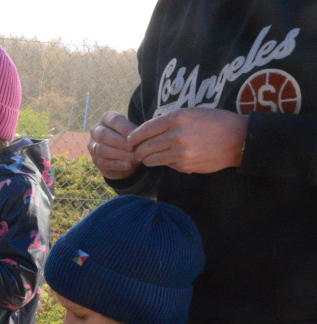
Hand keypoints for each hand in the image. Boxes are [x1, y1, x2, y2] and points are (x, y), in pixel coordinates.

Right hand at [89, 112, 138, 178]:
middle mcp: (96, 130)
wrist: (126, 156)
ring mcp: (93, 146)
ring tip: (132, 157)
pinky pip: (104, 162)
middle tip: (132, 148)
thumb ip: (134, 134)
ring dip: (118, 154)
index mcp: (106, 119)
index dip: (124, 128)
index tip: (136, 135)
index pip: (114, 120)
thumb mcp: (134, 133)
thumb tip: (136, 139)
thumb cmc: (131, 140)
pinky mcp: (95, 160)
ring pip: (101, 149)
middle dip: (118, 141)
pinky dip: (117, 164)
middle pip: (102, 134)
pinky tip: (128, 165)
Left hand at [128, 109, 247, 173]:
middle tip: (137, 152)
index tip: (129, 141)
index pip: (143, 130)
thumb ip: (169, 121)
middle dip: (138, 151)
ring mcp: (180, 153)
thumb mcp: (191, 113)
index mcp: (176, 118)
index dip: (133, 138)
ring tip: (149, 157)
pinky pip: (167, 166)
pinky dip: (166, 163)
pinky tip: (173, 158)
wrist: (238, 139)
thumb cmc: (215, 122)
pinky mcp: (185, 166)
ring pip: (152, 160)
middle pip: (144, 148)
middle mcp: (175, 136)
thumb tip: (147, 132)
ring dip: (148, 159)